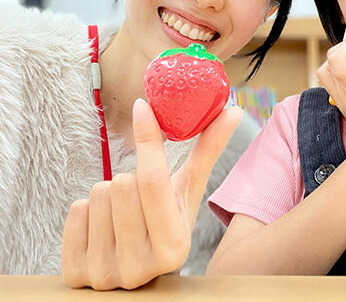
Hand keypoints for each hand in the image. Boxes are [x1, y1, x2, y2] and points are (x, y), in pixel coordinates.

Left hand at [61, 98, 240, 289]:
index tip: (142, 108)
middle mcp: (139, 266)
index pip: (154, 181)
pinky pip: (75, 212)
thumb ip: (208, 151)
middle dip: (129, 180)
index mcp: (174, 247)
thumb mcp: (188, 193)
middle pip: (121, 184)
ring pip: (97, 195)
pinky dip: (86, 211)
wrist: (136, 268)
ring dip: (108, 194)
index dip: (148, 139)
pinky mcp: (75, 273)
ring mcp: (104, 274)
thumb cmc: (167, 223)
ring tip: (122, 214)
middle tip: (139, 198)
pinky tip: (101, 227)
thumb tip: (233, 111)